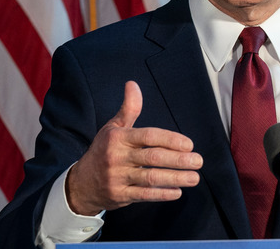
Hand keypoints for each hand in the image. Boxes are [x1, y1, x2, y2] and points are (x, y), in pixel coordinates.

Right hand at [65, 81, 202, 215]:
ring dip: (175, 178)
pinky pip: (144, 194)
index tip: (189, 144)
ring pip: (150, 177)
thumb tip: (132, 84)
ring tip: (194, 177)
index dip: (170, 139)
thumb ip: (128, 108)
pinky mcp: (119, 195)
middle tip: (198, 161)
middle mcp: (117, 157)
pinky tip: (178, 191)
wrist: (81, 183)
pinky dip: (162, 194)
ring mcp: (117, 177)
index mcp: (118, 138)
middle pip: (152, 157)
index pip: (148, 136)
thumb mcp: (113, 128)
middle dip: (178, 160)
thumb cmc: (103, 151)